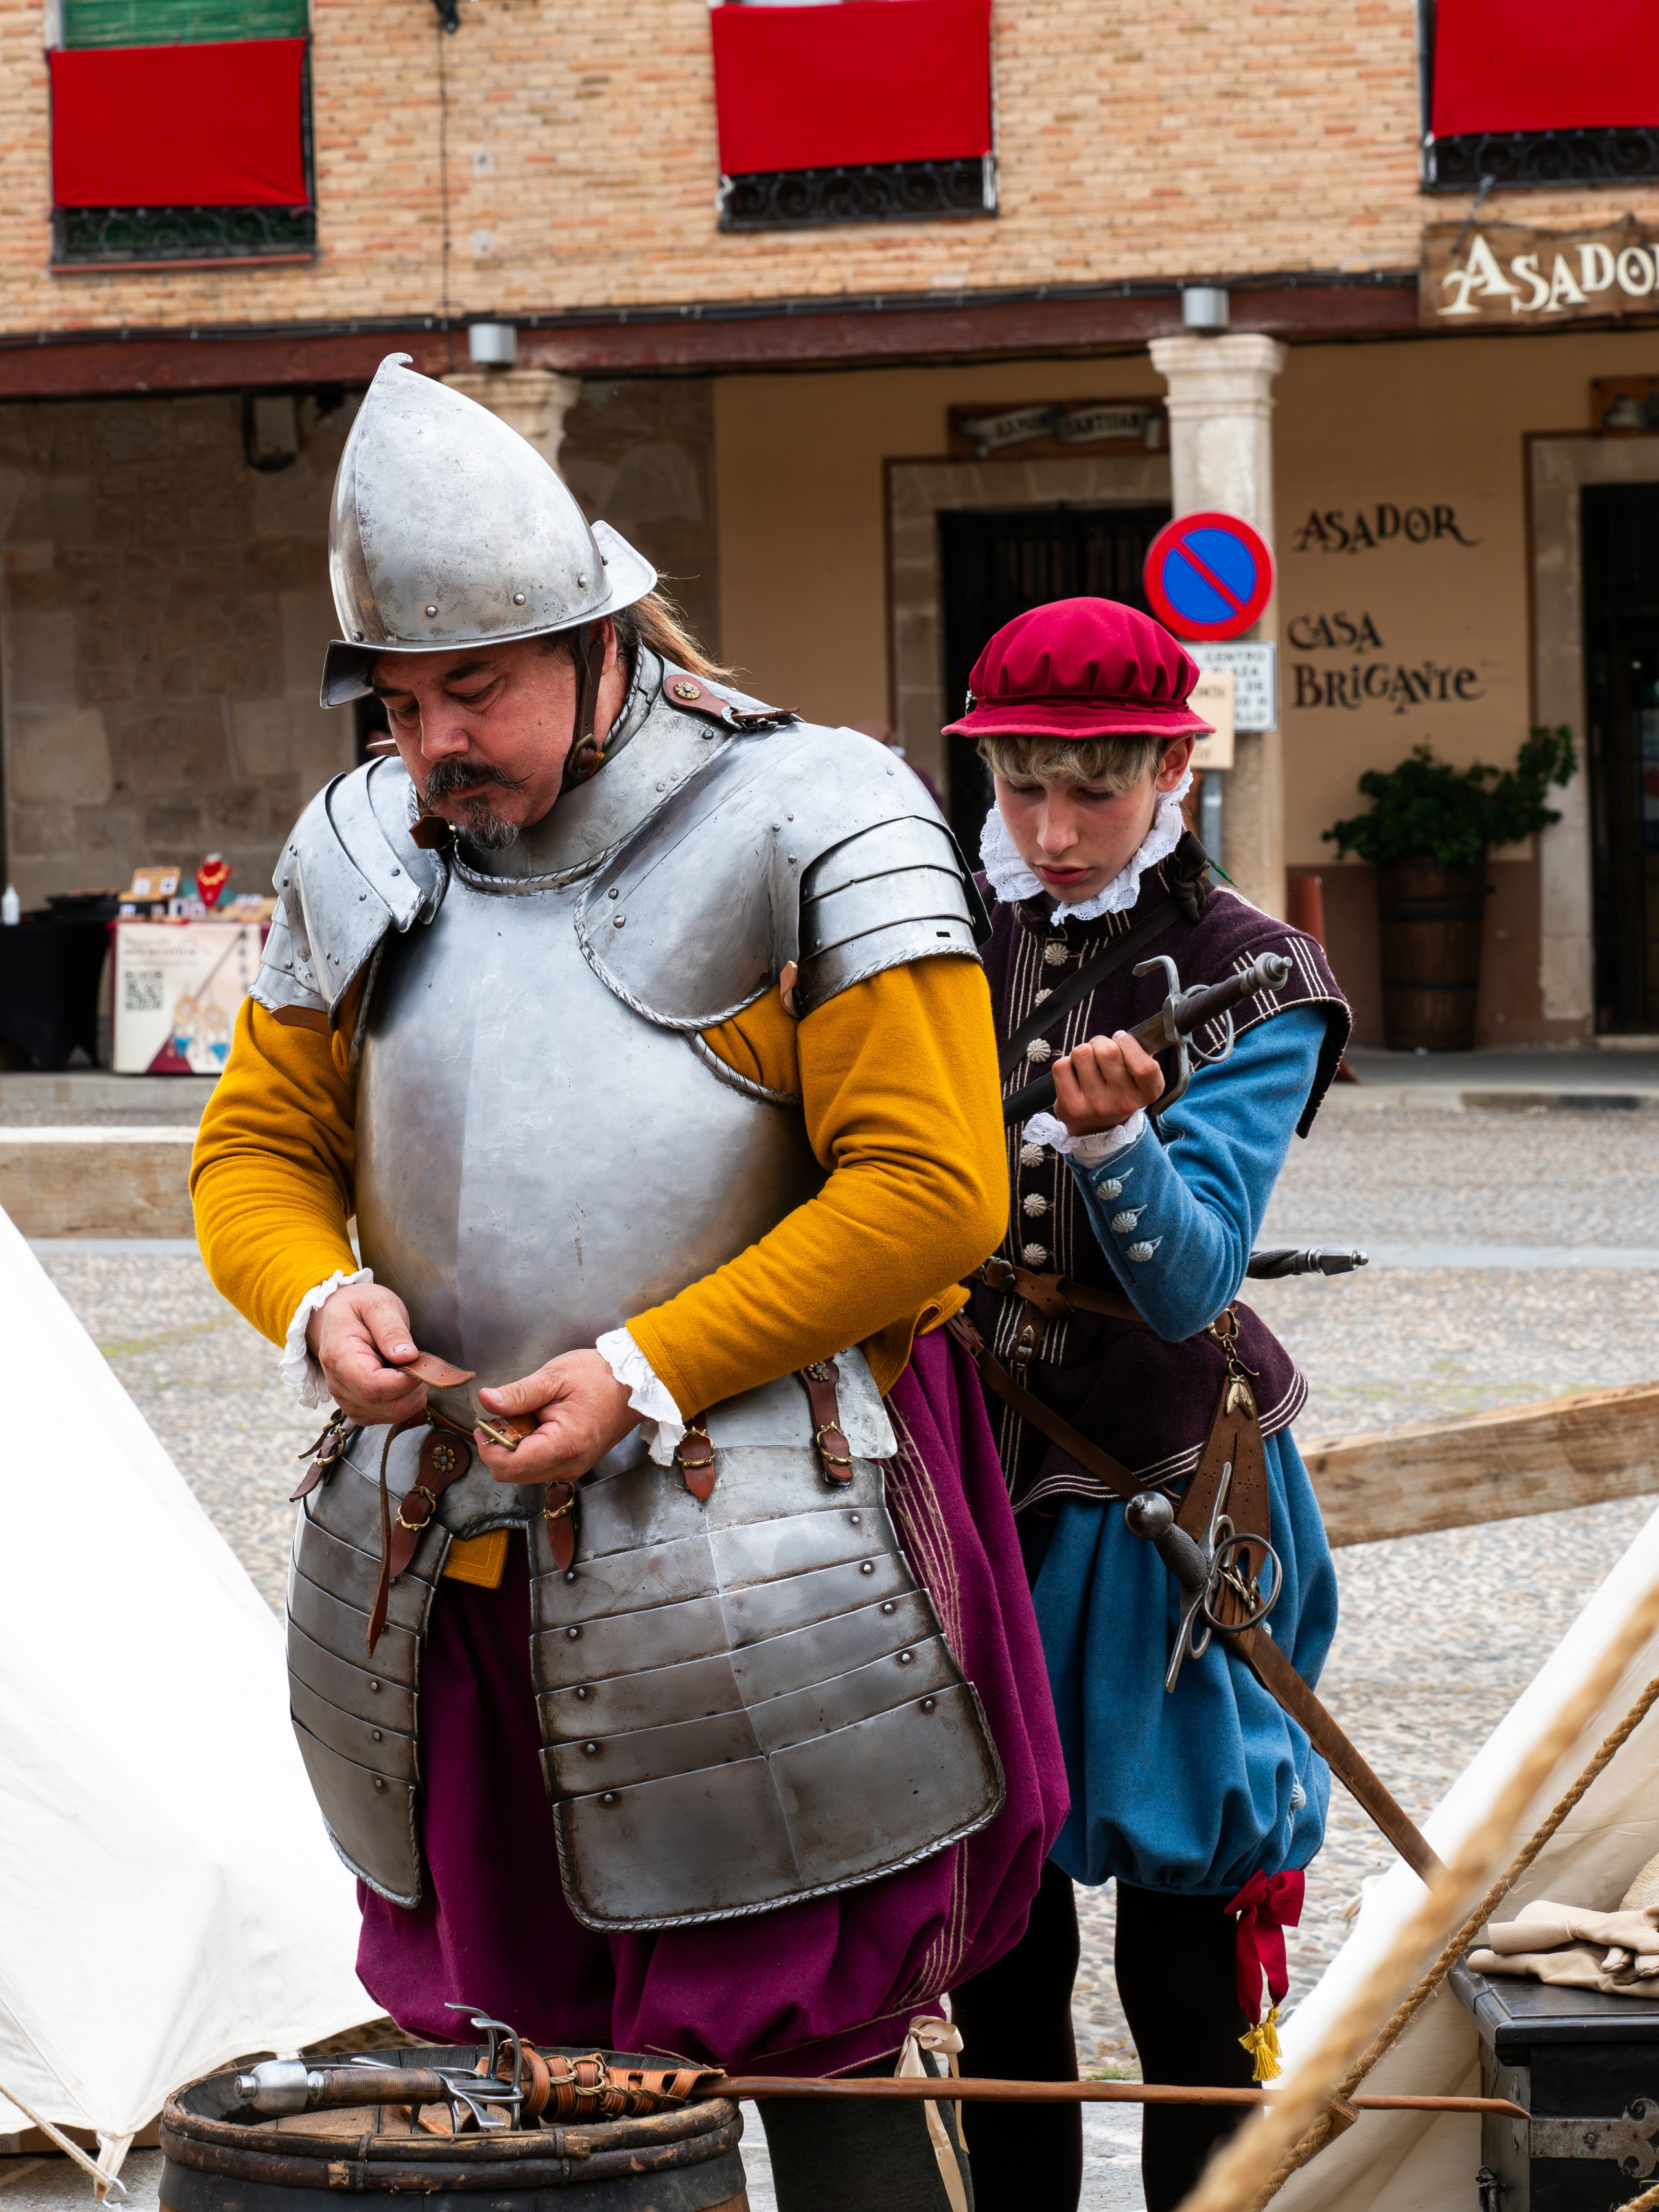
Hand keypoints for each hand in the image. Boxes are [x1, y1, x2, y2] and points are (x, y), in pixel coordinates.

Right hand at [307, 1282, 427, 1424]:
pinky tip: (403, 1379)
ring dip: (411, 1396)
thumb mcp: (377, 1304)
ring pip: (390, 1414)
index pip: (374, 1387)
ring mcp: (347, 1398)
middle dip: (414, 1389)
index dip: (405, 1382)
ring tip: (411, 1368)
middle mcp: (339, 1384)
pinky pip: (387, 1415)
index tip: (423, 1364)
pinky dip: (404, 1401)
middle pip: (386, 1406)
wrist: (335, 1315)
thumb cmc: (356, 1308)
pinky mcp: (358, 1406)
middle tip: (422, 1364)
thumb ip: (391, 1329)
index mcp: (340, 1357)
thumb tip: (407, 1356)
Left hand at [475, 1349, 640, 1486]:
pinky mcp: (573, 1465)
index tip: (485, 1424)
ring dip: (513, 1450)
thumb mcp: (555, 1377)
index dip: (489, 1448)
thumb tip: (485, 1400)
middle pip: (513, 1474)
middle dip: (499, 1449)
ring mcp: (573, 1468)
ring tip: (525, 1417)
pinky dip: (527, 1450)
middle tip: (503, 1416)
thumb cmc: (600, 1377)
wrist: (634, 1385)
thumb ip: (518, 1393)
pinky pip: (539, 1467)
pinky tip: (536, 1426)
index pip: (511, 1466)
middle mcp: (569, 1465)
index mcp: (564, 1445)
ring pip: (524, 1473)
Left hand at [1051, 1029, 1164, 1135]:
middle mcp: (1123, 1103)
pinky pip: (1062, 1066)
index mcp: (1147, 1093)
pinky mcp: (1072, 1107)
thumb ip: (1137, 1055)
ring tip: (1087, 1064)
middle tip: (1099, 1052)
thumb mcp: (1138, 1078)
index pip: (1144, 1067)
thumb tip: (1121, 1036)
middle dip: (1100, 1042)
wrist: (1095, 1127)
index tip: (1121, 1038)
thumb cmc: (1117, 1091)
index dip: (1130, 1044)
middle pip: (1108, 1051)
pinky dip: (1066, 1063)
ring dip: (1082, 1051)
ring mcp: (1096, 1106)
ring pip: (1082, 1053)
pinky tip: (1073, 1075)